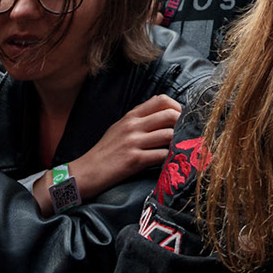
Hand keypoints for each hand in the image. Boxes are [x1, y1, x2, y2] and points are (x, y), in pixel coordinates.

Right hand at [63, 93, 180, 200]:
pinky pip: (161, 155)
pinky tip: (171, 162)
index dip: (177, 107)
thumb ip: (139, 119)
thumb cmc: (105, 152)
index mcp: (131, 116)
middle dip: (183, 124)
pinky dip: (170, 158)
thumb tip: (163, 112)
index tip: (182, 118)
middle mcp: (133, 126)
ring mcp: (134, 142)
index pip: (161, 100)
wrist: (85, 172)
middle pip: (169, 115)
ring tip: (181, 149)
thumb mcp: (120, 128)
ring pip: (169, 135)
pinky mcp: (134, 160)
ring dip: (178, 143)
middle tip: (187, 134)